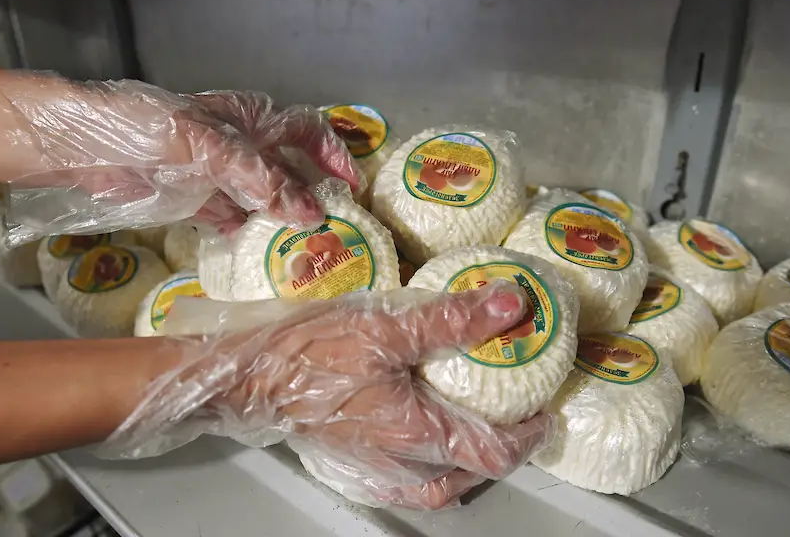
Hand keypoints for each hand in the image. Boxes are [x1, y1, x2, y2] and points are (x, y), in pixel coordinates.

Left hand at [3, 79, 361, 242]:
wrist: (74, 145)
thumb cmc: (138, 128)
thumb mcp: (202, 146)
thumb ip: (253, 177)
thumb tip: (306, 211)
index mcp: (244, 117)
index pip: (302, 129)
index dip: (330, 154)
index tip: (349, 187)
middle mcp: (234, 142)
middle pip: (284, 167)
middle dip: (308, 194)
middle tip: (328, 228)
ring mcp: (211, 171)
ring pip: (257, 195)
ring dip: (276, 218)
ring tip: (296, 248)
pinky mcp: (187, 195)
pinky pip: (224, 214)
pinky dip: (238, 229)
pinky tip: (247, 247)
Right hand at [102, 283, 555, 507]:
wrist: (247, 375)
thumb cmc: (306, 352)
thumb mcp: (385, 325)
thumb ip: (450, 318)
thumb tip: (510, 304)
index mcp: (416, 433)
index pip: (494, 452)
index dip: (528, 436)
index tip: (542, 409)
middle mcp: (398, 462)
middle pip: (468, 478)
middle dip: (501, 454)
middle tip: (513, 420)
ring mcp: (371, 467)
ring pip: (436, 486)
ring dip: (465, 466)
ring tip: (475, 433)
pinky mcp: (349, 459)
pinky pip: (403, 482)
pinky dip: (427, 470)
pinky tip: (420, 442)